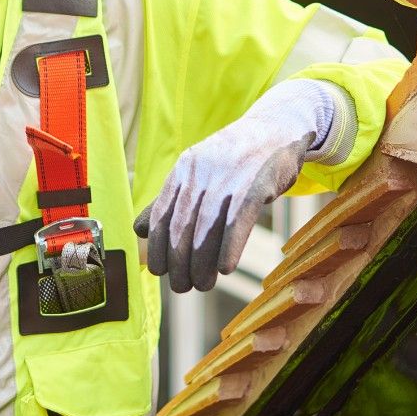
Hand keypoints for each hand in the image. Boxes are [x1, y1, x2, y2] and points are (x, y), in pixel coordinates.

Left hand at [134, 80, 337, 292]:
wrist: (277, 128)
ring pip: (207, 230)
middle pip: (182, 228)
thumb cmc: (235, 158)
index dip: (158, 247)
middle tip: (182, 287)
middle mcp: (201, 173)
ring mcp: (228, 179)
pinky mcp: (255, 186)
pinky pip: (237, 223)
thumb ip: (170, 198)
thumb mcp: (198, 169)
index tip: (159, 271)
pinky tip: (226, 269)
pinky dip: (229, 248)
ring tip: (202, 285)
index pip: (161, 215)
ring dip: (202, 264)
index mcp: (184, 170)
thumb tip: (139, 229)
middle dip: (178, 263)